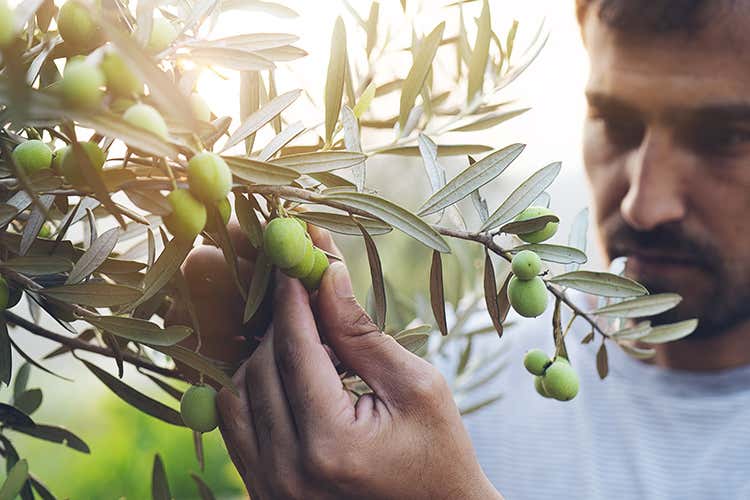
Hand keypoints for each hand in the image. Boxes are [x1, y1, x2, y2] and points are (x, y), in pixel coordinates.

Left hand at [216, 236, 501, 499]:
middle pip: (261, 368)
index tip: (294, 259)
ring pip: (235, 394)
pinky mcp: (264, 492)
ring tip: (301, 337)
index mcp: (332, 444)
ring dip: (262, 355)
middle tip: (302, 291)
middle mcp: (288, 471)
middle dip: (280, 322)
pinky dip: (254, 388)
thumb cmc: (440, 453)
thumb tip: (326, 274)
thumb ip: (362, 332)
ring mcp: (270, 488)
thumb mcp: (417, 386)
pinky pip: (236, 426)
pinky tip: (286, 372)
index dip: (292, 298)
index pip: (296, 350)